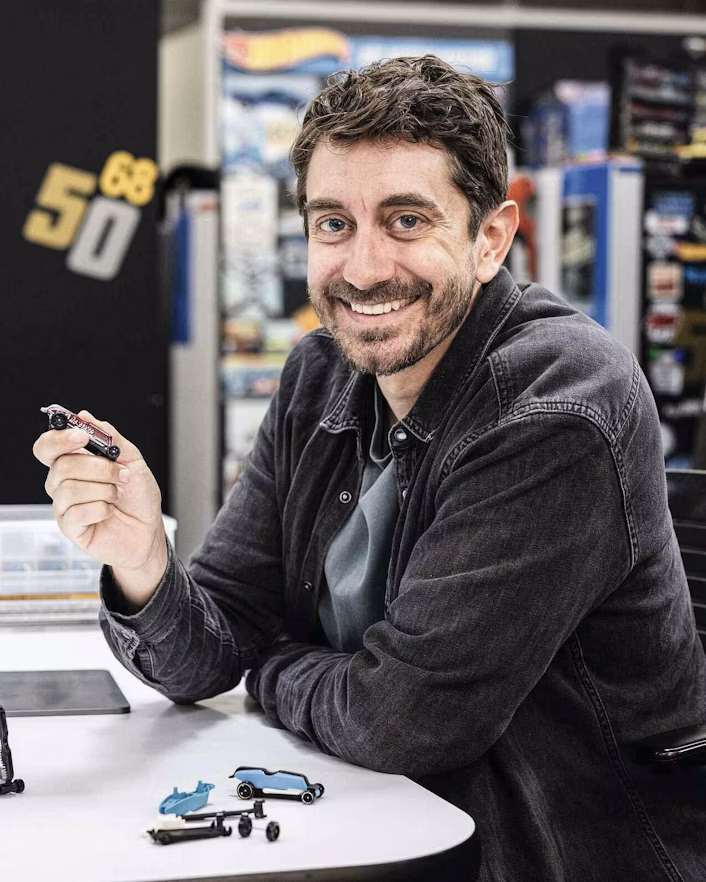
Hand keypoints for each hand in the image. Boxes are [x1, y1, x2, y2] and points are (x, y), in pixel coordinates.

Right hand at [33, 410, 166, 601]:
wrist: (149, 530)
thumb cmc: (138, 497)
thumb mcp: (133, 460)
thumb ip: (111, 438)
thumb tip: (85, 416)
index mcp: (74, 462)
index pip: (48, 447)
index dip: (59, 439)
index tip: (82, 436)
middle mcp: (63, 483)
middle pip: (61, 466)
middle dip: (99, 467)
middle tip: (121, 474)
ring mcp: (64, 506)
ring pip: (69, 489)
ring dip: (104, 489)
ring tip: (117, 495)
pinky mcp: (70, 528)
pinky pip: (76, 513)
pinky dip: (100, 509)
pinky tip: (109, 512)